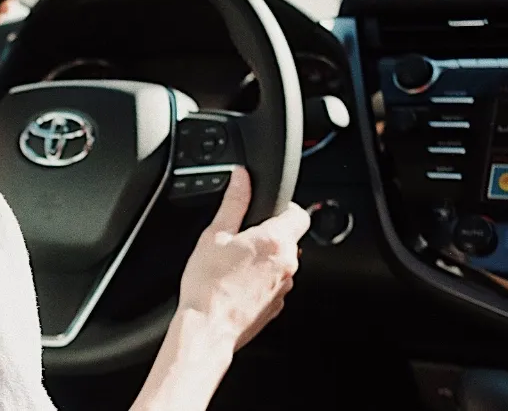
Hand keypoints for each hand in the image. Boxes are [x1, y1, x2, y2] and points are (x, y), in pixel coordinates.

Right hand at [177, 167, 308, 350]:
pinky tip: (235, 284)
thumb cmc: (208, 285)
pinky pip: (273, 285)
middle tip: (238, 239)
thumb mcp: (215, 234)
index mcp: (275, 241)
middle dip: (266, 235)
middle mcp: (288, 264)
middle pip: (288, 239)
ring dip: (264, 259)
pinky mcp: (276, 306)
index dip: (285, 207)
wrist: (207, 328)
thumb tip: (241, 177)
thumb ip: (234, 202)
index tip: (266, 210)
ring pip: (281, 263)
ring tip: (232, 265)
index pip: (300, 213)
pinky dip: (260, 281)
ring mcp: (285, 288)